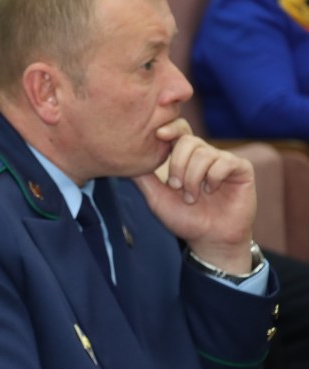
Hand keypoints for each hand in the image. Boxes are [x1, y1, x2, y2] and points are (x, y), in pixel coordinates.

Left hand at [133, 118, 255, 273]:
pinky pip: (224, 162)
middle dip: (177, 165)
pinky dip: (213, 178)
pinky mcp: (241, 169)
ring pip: (204, 153)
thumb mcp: (156, 198)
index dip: (171, 128)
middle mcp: (204, 155)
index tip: (159, 134)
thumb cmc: (184, 219)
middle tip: (176, 187)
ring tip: (192, 197)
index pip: (179, 130)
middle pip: (188, 140)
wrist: (209, 239)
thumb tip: (126, 159)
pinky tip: (212, 190)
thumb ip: (144, 178)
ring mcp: (223, 160)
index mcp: (184, 157)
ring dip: (193, 178)